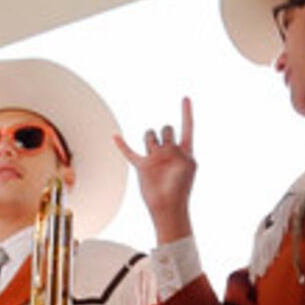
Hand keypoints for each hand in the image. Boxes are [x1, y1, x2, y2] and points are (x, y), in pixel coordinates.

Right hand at [113, 100, 196, 241]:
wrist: (168, 206)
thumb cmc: (181, 188)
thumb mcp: (187, 164)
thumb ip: (179, 149)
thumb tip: (167, 144)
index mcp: (185, 151)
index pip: (188, 126)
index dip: (187, 112)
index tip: (186, 97)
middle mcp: (170, 152)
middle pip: (166, 129)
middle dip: (166, 134)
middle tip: (168, 152)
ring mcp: (156, 158)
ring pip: (150, 137)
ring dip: (152, 142)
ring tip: (156, 158)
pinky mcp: (143, 167)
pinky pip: (130, 152)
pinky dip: (122, 145)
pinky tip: (116, 137)